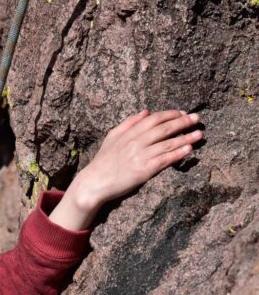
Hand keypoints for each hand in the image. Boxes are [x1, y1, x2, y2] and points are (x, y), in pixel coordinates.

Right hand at [50, 109, 202, 230]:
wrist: (95, 182)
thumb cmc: (103, 161)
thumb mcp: (112, 137)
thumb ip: (128, 123)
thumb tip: (145, 112)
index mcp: (129, 133)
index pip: (153, 119)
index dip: (170, 114)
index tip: (182, 113)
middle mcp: (136, 142)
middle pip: (164, 128)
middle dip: (182, 122)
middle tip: (197, 118)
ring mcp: (140, 156)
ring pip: (167, 143)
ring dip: (186, 137)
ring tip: (200, 134)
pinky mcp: (144, 170)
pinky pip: (165, 159)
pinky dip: (178, 153)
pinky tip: (189, 150)